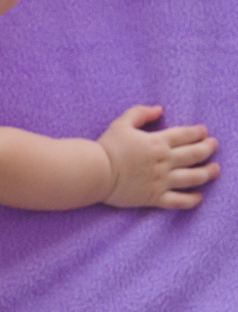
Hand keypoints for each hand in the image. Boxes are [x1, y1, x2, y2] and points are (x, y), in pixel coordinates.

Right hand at [97, 105, 219, 208]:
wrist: (96, 172)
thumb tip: (159, 109)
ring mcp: (162, 180)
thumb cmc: (107, 147)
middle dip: (208, 148)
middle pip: (194, 154)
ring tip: (216, 169)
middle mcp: (164, 161)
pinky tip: (199, 197)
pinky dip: (192, 200)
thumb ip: (140, 113)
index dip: (198, 132)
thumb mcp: (121, 124)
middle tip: (214, 145)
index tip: (204, 132)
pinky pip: (179, 201)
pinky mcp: (155, 197)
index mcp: (157, 142)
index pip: (185, 135)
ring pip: (193, 177)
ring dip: (208, 173)